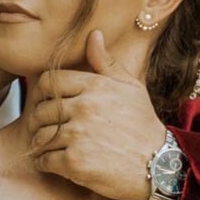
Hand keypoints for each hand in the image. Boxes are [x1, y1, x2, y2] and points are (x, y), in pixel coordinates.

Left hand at [24, 29, 165, 199]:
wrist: (160, 165)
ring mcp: (78, 136)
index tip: (51, 105)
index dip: (45, 94)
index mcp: (94, 86)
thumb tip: (93, 34)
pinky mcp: (75, 163)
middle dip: (42, 122)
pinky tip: (53, 163)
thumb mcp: (131, 88)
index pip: (49, 81)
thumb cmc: (143, 126)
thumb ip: (106, 63)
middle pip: (41, 110)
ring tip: (50, 148)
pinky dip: (44, 163)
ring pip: (40, 136)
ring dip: (41, 144)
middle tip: (49, 130)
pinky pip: (44, 160)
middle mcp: (84, 108)